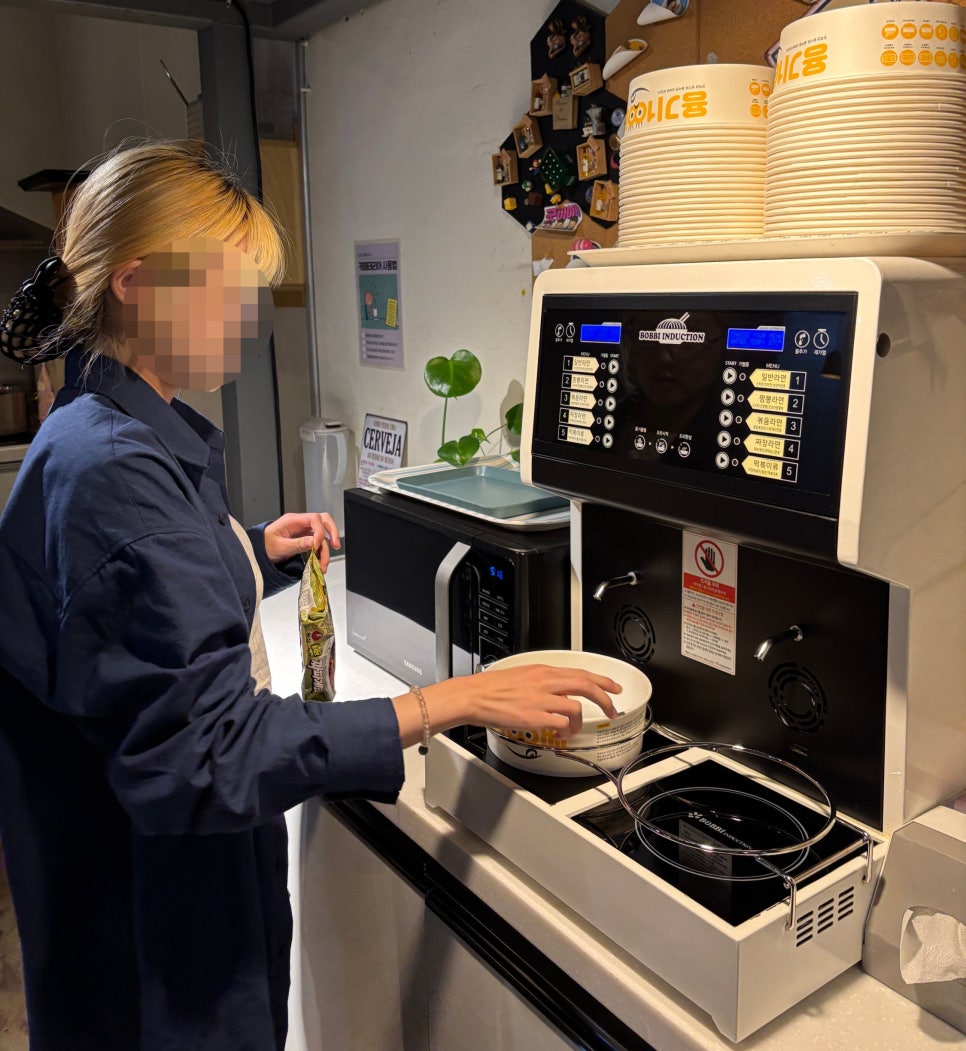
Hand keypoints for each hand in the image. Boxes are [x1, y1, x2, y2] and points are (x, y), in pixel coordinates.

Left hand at [263, 512, 340, 569]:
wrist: (258, 551)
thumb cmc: (264, 545)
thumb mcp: (279, 546)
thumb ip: (297, 544)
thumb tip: (312, 542)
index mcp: (293, 520)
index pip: (314, 519)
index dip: (319, 531)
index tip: (316, 545)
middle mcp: (301, 524)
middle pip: (324, 521)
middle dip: (332, 533)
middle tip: (336, 545)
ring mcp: (304, 532)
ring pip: (323, 536)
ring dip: (326, 551)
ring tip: (323, 565)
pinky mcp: (305, 540)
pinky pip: (318, 544)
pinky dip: (321, 554)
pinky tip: (320, 563)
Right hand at [456, 664, 620, 736]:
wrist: (473, 696)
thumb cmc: (491, 688)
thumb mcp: (522, 676)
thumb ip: (542, 682)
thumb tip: (558, 691)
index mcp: (542, 670)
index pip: (580, 672)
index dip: (601, 680)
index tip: (612, 686)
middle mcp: (545, 682)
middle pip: (585, 686)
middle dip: (604, 698)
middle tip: (611, 708)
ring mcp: (541, 699)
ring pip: (575, 707)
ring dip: (580, 722)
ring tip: (574, 729)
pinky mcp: (535, 716)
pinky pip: (561, 724)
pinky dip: (565, 731)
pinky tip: (559, 735)